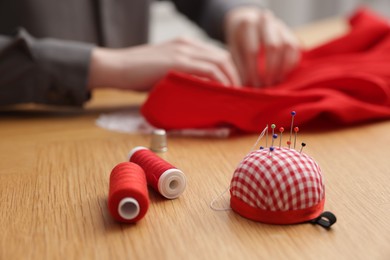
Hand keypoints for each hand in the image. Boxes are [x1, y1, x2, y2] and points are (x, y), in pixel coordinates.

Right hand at [88, 37, 240, 90]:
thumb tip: (198, 91)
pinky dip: (219, 81)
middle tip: (237, 93)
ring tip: (233, 95)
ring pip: (220, 61)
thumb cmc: (137, 75)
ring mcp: (183, 51)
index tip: (233, 88)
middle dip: (235, 75)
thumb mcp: (164, 72)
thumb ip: (182, 76)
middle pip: (223, 56)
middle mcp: (188, 44)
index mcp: (185, 45)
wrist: (116, 68)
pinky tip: (222, 92)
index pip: (216, 55)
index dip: (229, 71)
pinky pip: (208, 69)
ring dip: (231, 79)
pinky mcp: (178, 61)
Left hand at [224, 7, 300, 86]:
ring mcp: (280, 27)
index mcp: (249, 24)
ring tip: (273, 82)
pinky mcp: (290, 34)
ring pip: (287, 47)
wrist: (249, 23)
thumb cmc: (239, 40)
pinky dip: (289, 65)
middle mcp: (267, 22)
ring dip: (281, 68)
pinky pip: (295, 50)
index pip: (252, 50)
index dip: (252, 70)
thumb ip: (238, 64)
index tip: (251, 84)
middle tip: (264, 85)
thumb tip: (244, 84)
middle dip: (269, 69)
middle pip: (273, 47)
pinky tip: (281, 76)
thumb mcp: (233, 48)